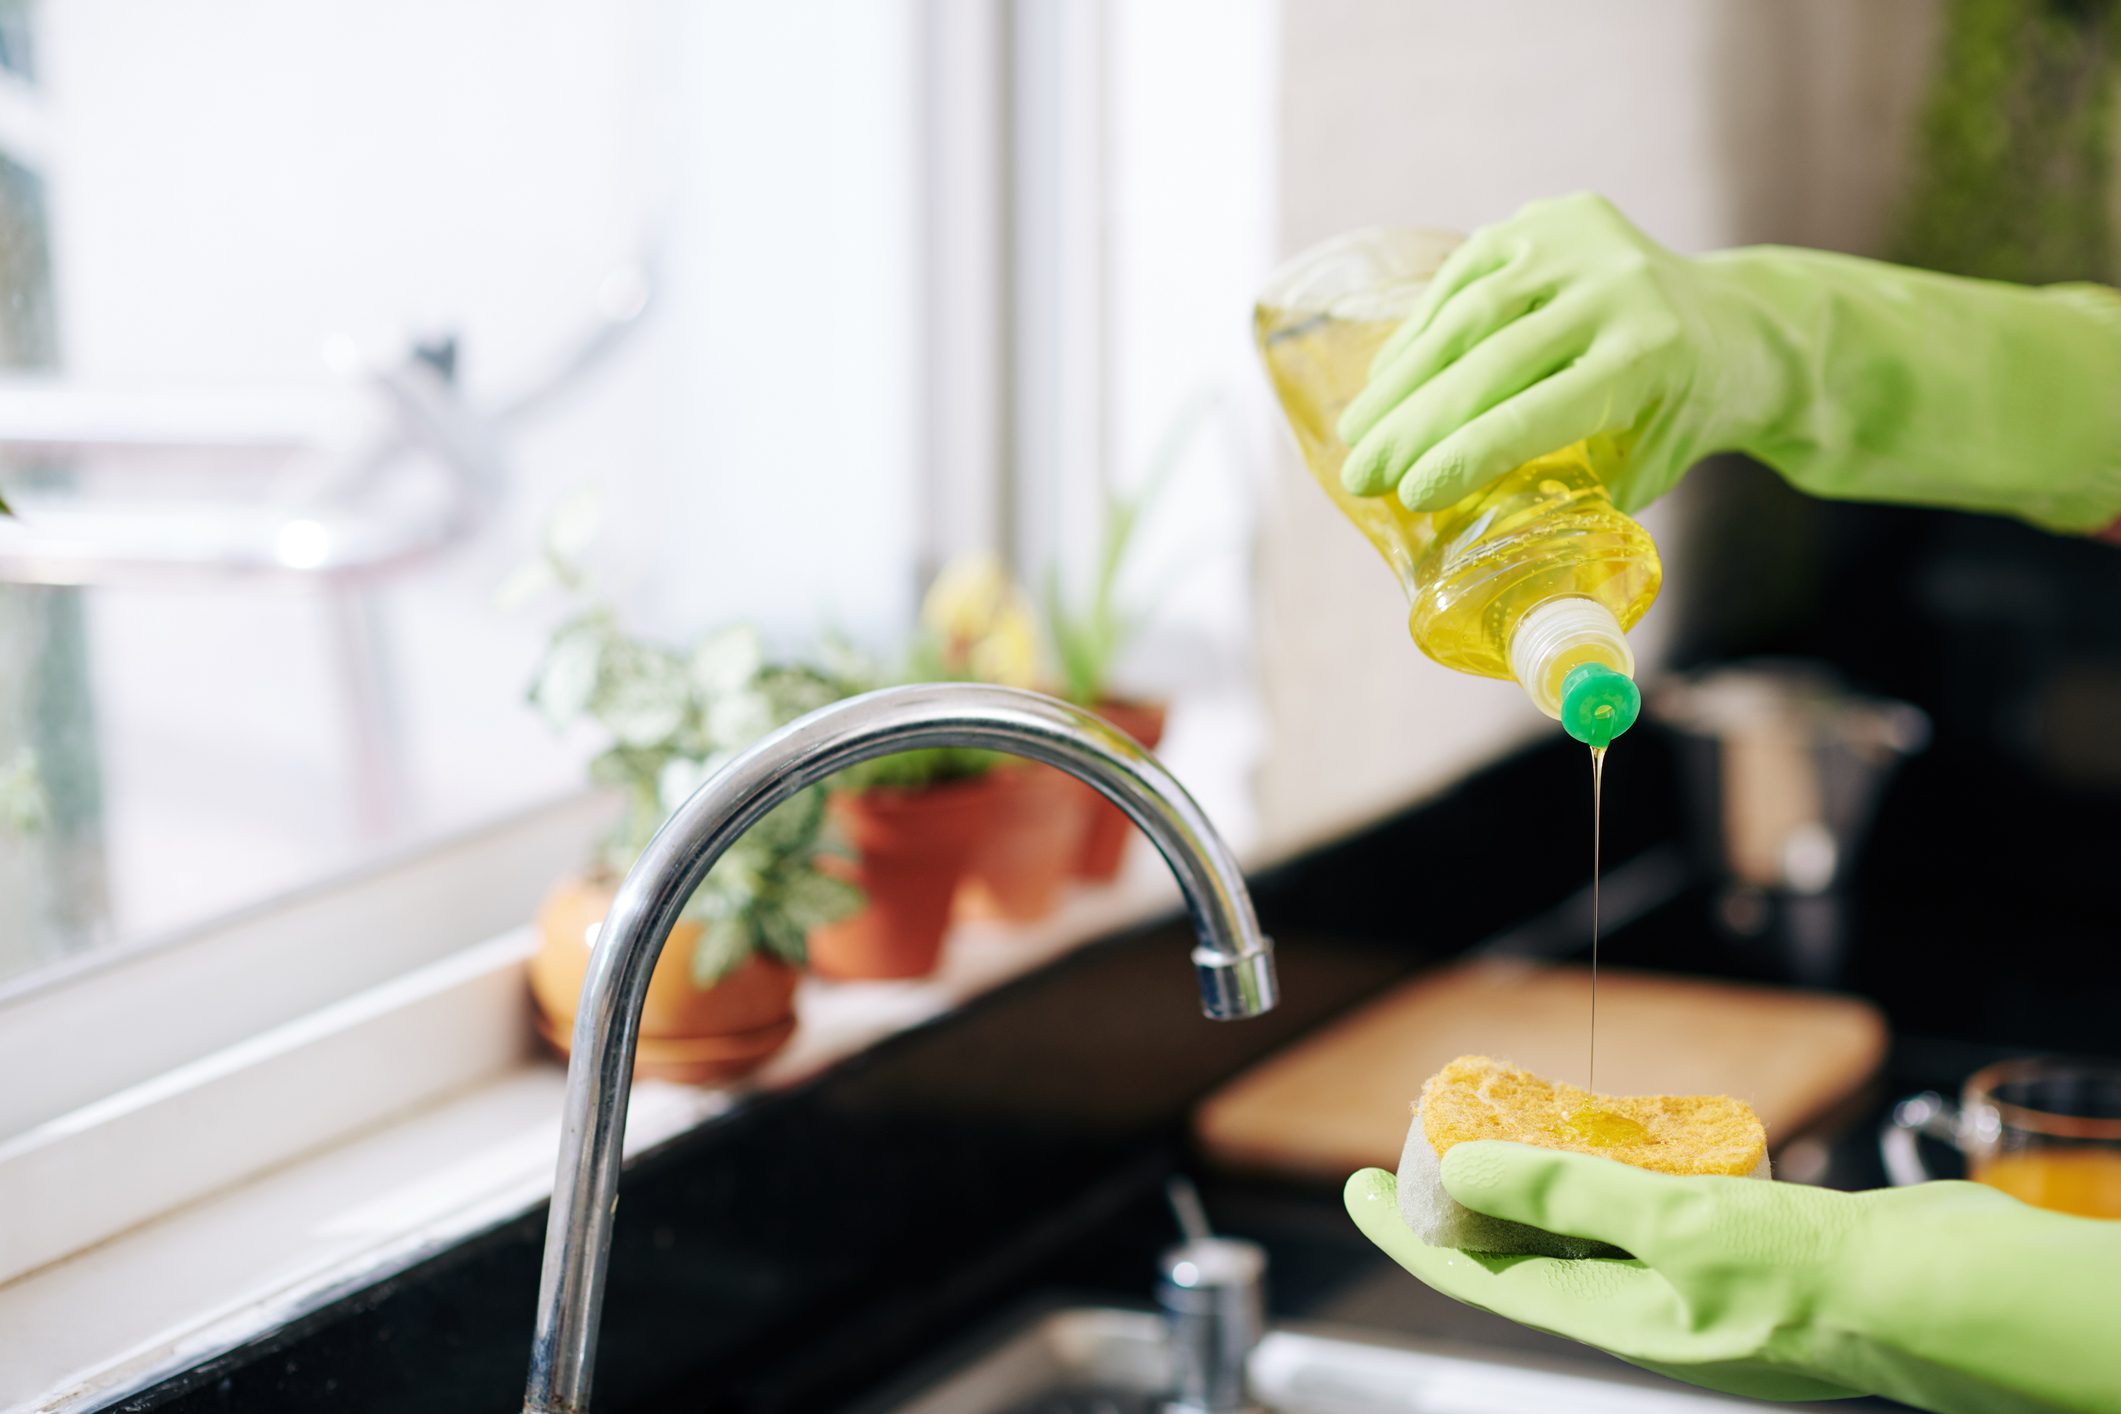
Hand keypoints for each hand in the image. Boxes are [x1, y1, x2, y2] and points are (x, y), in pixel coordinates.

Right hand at [1336, 192, 2120, 533]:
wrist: (1736, 324)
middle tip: (1360, 476)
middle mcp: (1619, 289)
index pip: (1535, 413)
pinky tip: (1388, 378)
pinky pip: (1466, 276)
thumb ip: (1561, 498)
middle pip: (1488, 362)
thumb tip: (1467, 544)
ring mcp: (1582, 242)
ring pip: (1467, 315)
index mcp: (1650, 359)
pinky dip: (1421, 331)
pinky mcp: (1554, 217)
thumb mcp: (1639, 470)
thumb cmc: (1677, 417)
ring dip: (1402, 379)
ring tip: (1358, 433)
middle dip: (1412, 426)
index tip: (1407, 496)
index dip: (1464, 456)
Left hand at [1347, 1143, 2120, 1412]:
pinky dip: (1614, 1174)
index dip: (1407, 1232)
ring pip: (1586, 1232)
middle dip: (1468, 1201)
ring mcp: (1692, 1286)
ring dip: (1538, 1183)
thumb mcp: (1674, 1227)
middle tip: (1427, 1138)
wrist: (1948, 1300)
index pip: (1477, 1279)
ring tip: (1504, 1128)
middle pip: (1524, 1255)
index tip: (1353, 1188)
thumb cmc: (1822, 1282)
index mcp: (1615, 1322)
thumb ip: (1564, 1198)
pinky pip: (1647, 1215)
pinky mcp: (1738, 1255)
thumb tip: (1463, 1171)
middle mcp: (1644, 1311)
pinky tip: (1614, 1137)